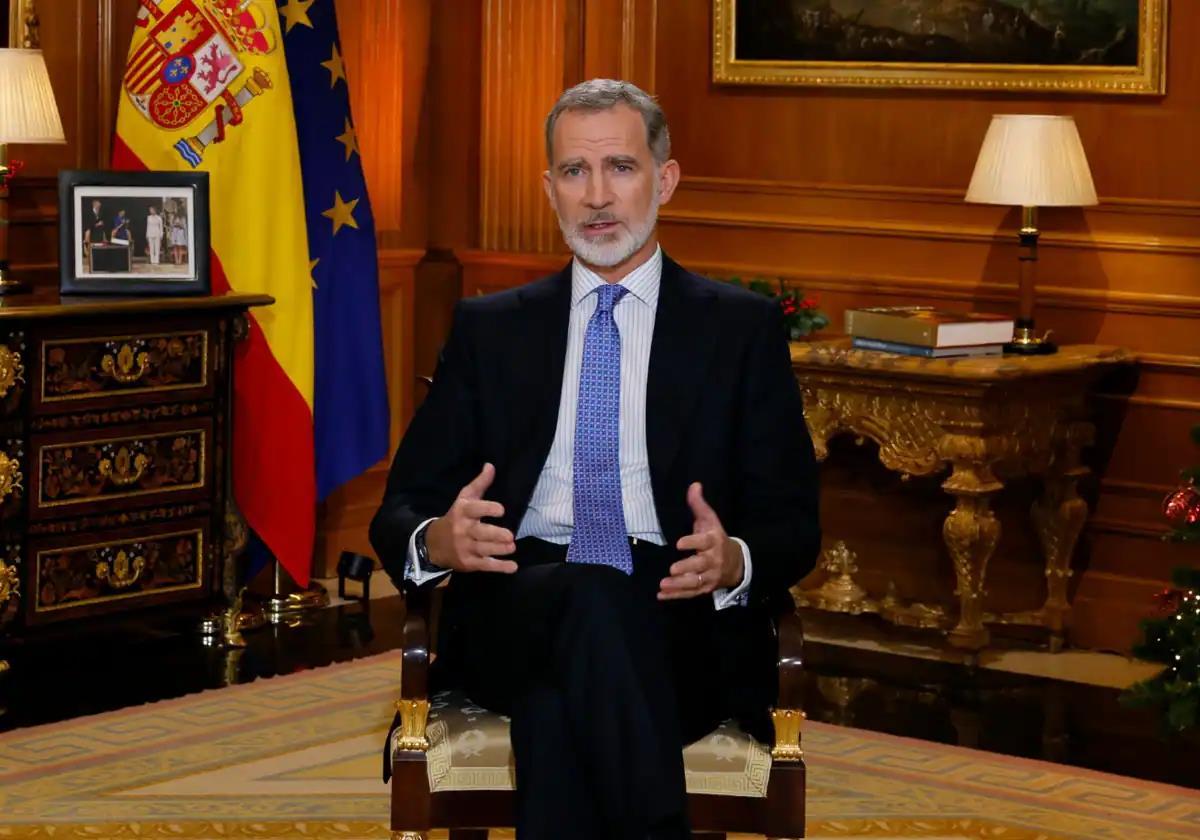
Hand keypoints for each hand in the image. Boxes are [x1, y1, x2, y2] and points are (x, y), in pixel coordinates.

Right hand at [424, 463, 517, 573]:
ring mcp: (465, 548)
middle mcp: (462, 530)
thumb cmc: (456, 517)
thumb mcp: (464, 499)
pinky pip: (485, 566)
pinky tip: (512, 567)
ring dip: (499, 550)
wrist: (434, 544)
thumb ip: (479, 484)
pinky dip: (499, 567)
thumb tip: (491, 466)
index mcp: (463, 512)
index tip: (501, 510)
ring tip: (511, 547)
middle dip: (495, 535)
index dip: (487, 509)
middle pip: (479, 533)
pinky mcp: (468, 563)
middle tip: (510, 536)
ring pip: (483, 550)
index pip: (474, 509)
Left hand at [658, 482, 743, 599]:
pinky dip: (676, 596)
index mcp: (713, 542)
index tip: (679, 543)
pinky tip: (661, 595)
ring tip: (663, 584)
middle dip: (686, 568)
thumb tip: (694, 484)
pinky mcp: (705, 588)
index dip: (693, 542)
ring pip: (695, 582)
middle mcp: (713, 560)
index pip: (704, 542)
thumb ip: (699, 504)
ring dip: (679, 585)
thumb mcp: (710, 520)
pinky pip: (690, 593)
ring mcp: (710, 576)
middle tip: (672, 569)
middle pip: (700, 565)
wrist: (737, 563)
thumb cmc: (717, 538)